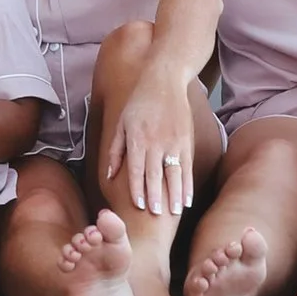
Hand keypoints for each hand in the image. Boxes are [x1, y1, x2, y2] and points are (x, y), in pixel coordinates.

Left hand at [103, 72, 201, 218]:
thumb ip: (116, 150)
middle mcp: (156, 141)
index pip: (136, 168)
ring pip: (174, 173)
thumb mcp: (121, 123)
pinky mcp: (186, 140)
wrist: (164, 79)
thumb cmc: (139, 102)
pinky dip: (187, 185)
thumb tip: (109, 174)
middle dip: (155, 196)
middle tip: (156, 216)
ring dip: (174, 194)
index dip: (137, 188)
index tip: (138, 206)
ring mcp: (173, 141)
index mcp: (137, 138)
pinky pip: (187, 167)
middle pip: (155, 173)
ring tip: (174, 212)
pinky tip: (187, 199)